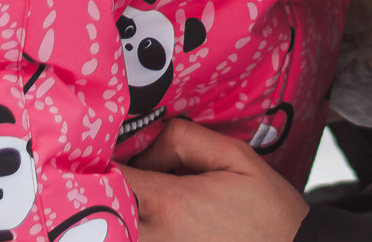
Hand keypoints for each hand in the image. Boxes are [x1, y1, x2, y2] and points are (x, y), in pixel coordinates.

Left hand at [123, 117, 311, 241]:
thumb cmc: (268, 210)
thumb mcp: (235, 157)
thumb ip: (185, 139)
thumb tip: (146, 142)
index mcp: (171, 204)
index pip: (112, 177)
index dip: (104, 157)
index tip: (108, 144)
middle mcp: (155, 237)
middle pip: (108, 204)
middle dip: (110, 181)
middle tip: (126, 163)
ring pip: (119, 226)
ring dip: (123, 205)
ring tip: (151, 186)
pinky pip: (137, 239)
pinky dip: (138, 225)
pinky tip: (165, 214)